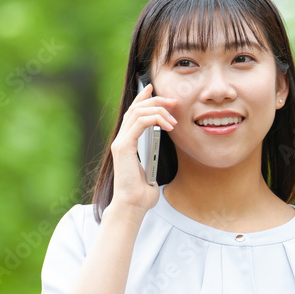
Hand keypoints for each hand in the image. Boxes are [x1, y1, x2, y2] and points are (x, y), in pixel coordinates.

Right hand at [110, 82, 179, 212]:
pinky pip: (139, 123)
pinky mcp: (123, 146)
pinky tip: (168, 126)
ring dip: (159, 110)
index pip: (132, 112)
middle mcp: (121, 139)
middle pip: (136, 108)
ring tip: (174, 120)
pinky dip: (155, 120)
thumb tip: (160, 150)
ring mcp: (120, 142)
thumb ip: (152, 156)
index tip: (153, 88)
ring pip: (138, 112)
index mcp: (126, 142)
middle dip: (156, 100)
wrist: (133, 205)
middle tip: (174, 102)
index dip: (142, 98)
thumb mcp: (151, 169)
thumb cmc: (142, 192)